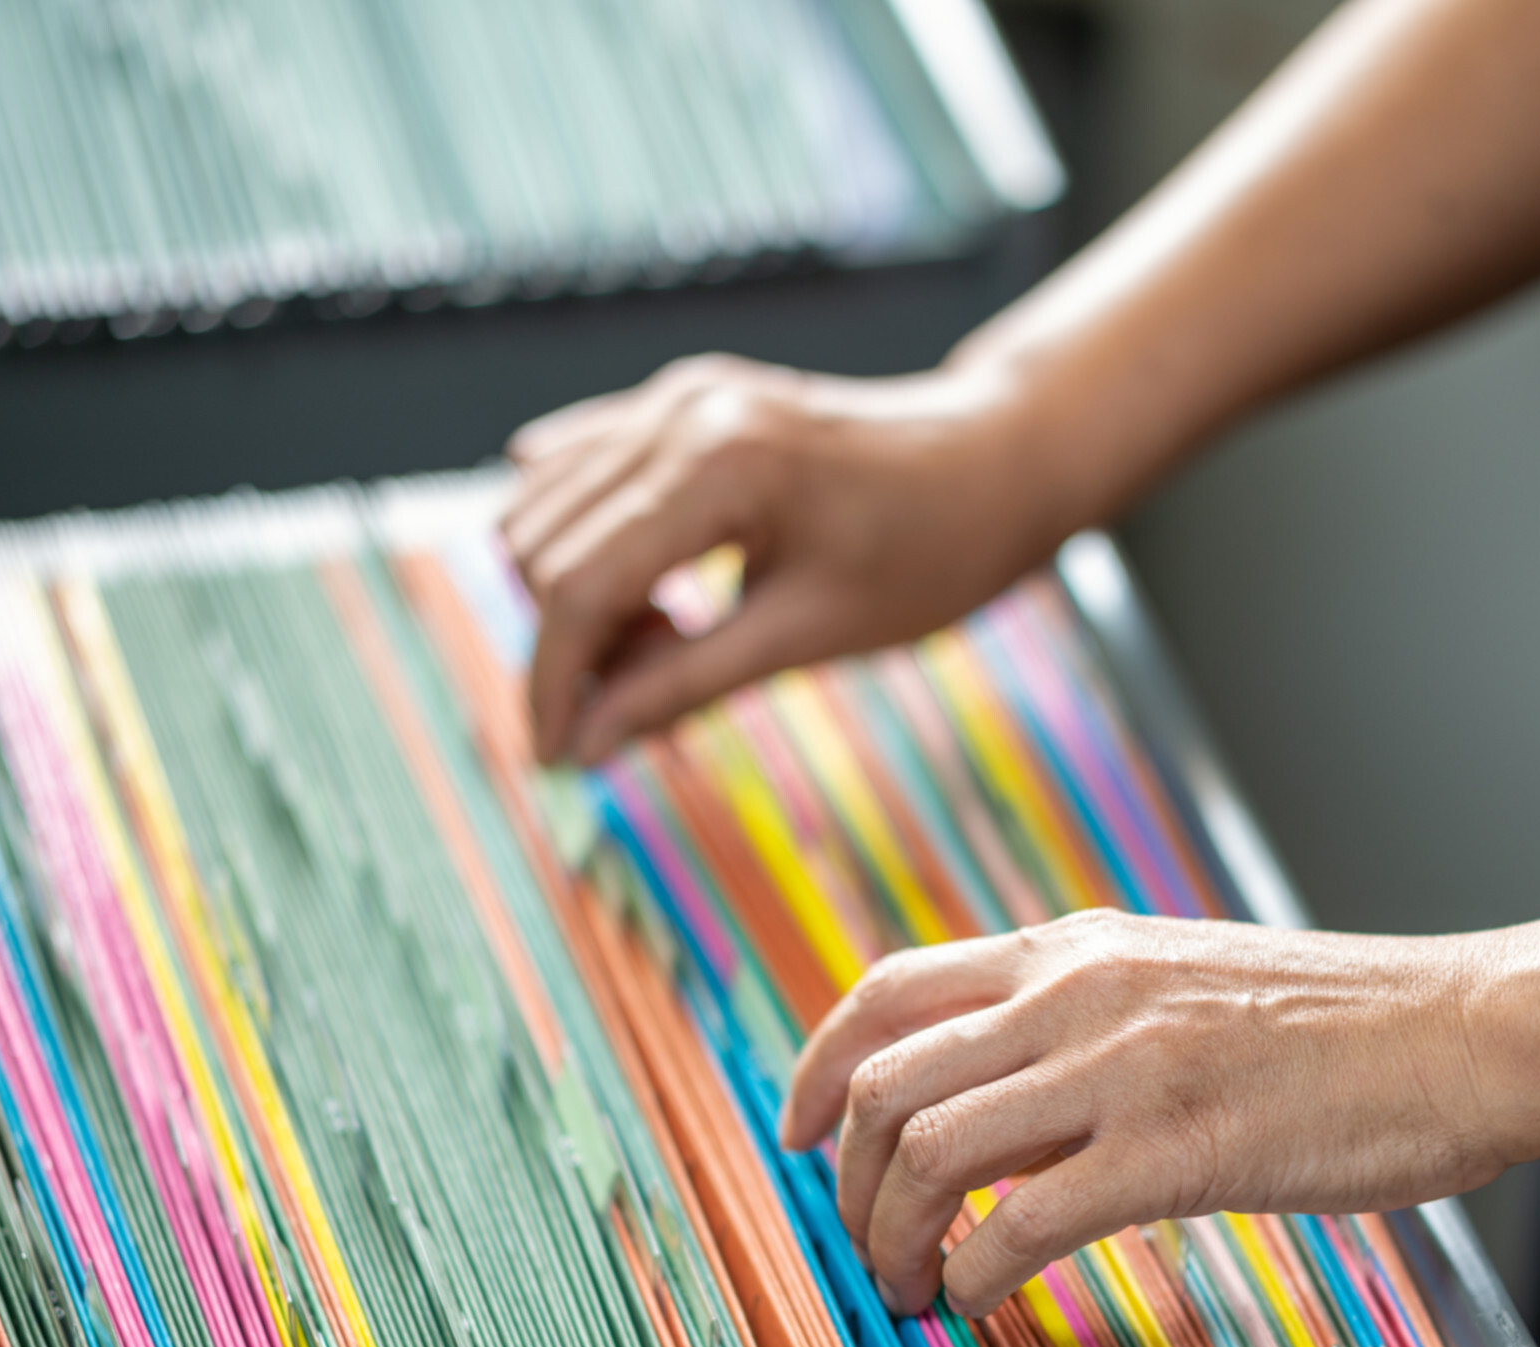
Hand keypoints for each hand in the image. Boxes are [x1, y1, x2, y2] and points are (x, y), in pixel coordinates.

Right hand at [499, 355, 1068, 763]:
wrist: (997, 462)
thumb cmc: (930, 552)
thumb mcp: (810, 635)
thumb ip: (685, 685)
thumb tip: (584, 746)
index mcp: (720, 470)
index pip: (578, 587)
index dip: (553, 684)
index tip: (552, 758)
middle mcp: (680, 414)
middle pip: (542, 546)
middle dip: (566, 642)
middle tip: (636, 703)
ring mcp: (676, 396)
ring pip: (543, 504)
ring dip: (574, 593)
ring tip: (665, 645)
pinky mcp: (682, 398)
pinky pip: (577, 467)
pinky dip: (587, 539)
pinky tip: (656, 595)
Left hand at [778, 909, 1503, 1316]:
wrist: (1468, 1030)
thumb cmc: (1346, 1023)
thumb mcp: (1183, 983)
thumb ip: (1083, 1023)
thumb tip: (998, 1105)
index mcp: (1075, 948)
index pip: (888, 991)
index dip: (814, 1067)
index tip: (795, 1132)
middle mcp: (1076, 992)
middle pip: (881, 1082)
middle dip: (843, 1179)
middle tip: (863, 1243)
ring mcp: (1121, 1067)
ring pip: (927, 1152)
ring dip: (893, 1239)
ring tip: (911, 1288)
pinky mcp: (1175, 1148)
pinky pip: (1018, 1222)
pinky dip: (972, 1274)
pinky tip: (980, 1302)